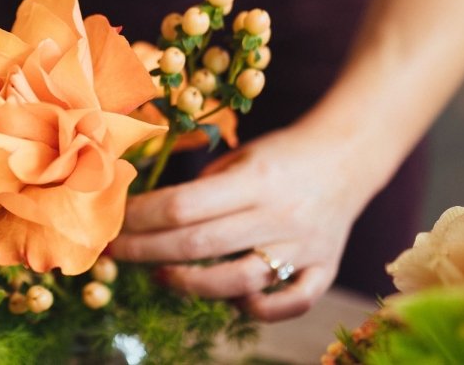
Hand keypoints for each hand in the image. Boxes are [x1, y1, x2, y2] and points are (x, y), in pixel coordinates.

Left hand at [108, 123, 378, 320]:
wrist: (349, 156)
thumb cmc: (283, 154)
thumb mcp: (242, 155)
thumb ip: (204, 186)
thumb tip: (152, 213)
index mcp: (255, 179)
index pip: (184, 205)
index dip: (141, 217)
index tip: (114, 221)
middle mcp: (279, 215)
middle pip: (199, 244)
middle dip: (146, 251)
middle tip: (117, 253)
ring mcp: (304, 247)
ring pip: (239, 282)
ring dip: (191, 284)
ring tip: (162, 275)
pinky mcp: (324, 270)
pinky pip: (289, 304)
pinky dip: (256, 308)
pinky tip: (232, 299)